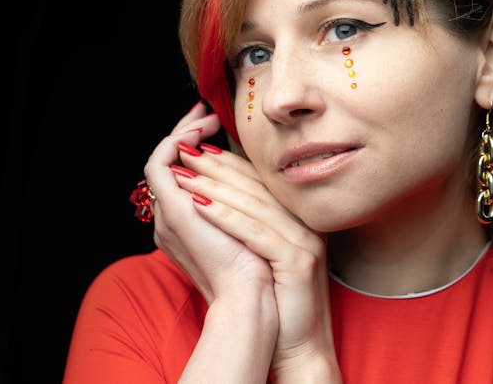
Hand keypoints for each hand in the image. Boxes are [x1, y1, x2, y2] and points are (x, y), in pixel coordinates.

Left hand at [145, 101, 339, 380]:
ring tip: (184, 175)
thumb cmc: (276, 299)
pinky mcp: (298, 261)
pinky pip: (256, 233)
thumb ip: (251, 221)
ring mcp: (306, 240)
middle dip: (216, 166)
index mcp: (300, 216)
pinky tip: (198, 206)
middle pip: (257, 186)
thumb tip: (214, 193)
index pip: (261, 179)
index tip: (197, 148)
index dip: (227, 161)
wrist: (298, 344)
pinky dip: (225, 217)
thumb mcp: (264, 252)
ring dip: (215, 187)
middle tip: (185, 151)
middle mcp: (307, 223)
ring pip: (254, 205)